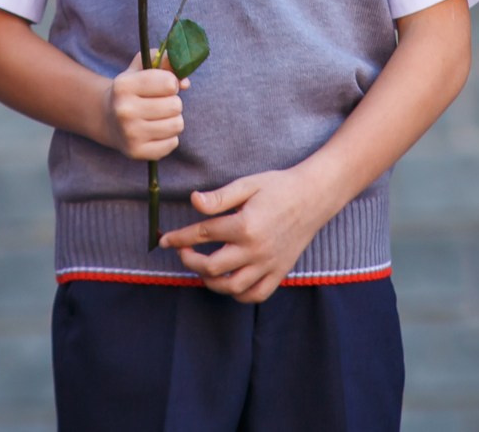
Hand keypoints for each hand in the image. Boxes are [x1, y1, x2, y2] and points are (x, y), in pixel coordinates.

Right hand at [104, 54, 187, 160]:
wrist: (109, 119)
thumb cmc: (133, 90)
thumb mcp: (143, 68)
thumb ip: (166, 61)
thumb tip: (185, 82)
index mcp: (123, 85)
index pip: (169, 82)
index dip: (171, 82)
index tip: (163, 86)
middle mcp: (123, 110)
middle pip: (175, 105)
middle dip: (173, 102)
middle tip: (160, 103)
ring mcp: (129, 134)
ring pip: (177, 125)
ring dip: (173, 120)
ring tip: (159, 117)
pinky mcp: (137, 152)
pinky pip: (173, 143)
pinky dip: (169, 137)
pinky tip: (155, 132)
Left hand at [157, 169, 331, 303]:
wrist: (314, 196)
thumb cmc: (278, 187)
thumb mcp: (247, 185)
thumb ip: (219, 197)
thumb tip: (193, 201)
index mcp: (245, 225)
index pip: (203, 235)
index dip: (179, 238)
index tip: (165, 240)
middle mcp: (255, 249)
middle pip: (212, 267)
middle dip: (190, 262)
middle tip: (183, 253)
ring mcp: (268, 264)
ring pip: (232, 287)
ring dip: (210, 281)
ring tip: (203, 269)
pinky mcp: (280, 272)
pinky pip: (256, 294)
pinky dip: (239, 295)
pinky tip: (229, 282)